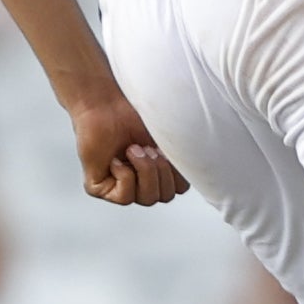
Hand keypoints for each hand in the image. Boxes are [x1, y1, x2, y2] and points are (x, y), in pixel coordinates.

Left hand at [69, 86, 186, 207]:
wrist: (106, 105)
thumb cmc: (135, 115)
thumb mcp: (170, 139)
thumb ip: (186, 159)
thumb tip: (203, 176)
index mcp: (159, 171)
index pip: (179, 188)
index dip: (176, 171)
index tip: (164, 148)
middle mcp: (140, 182)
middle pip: (165, 196)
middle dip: (160, 170)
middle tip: (148, 148)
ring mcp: (120, 187)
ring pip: (148, 199)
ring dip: (144, 171)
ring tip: (133, 150)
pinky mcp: (100, 188)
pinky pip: (125, 197)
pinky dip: (125, 175)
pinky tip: (116, 159)